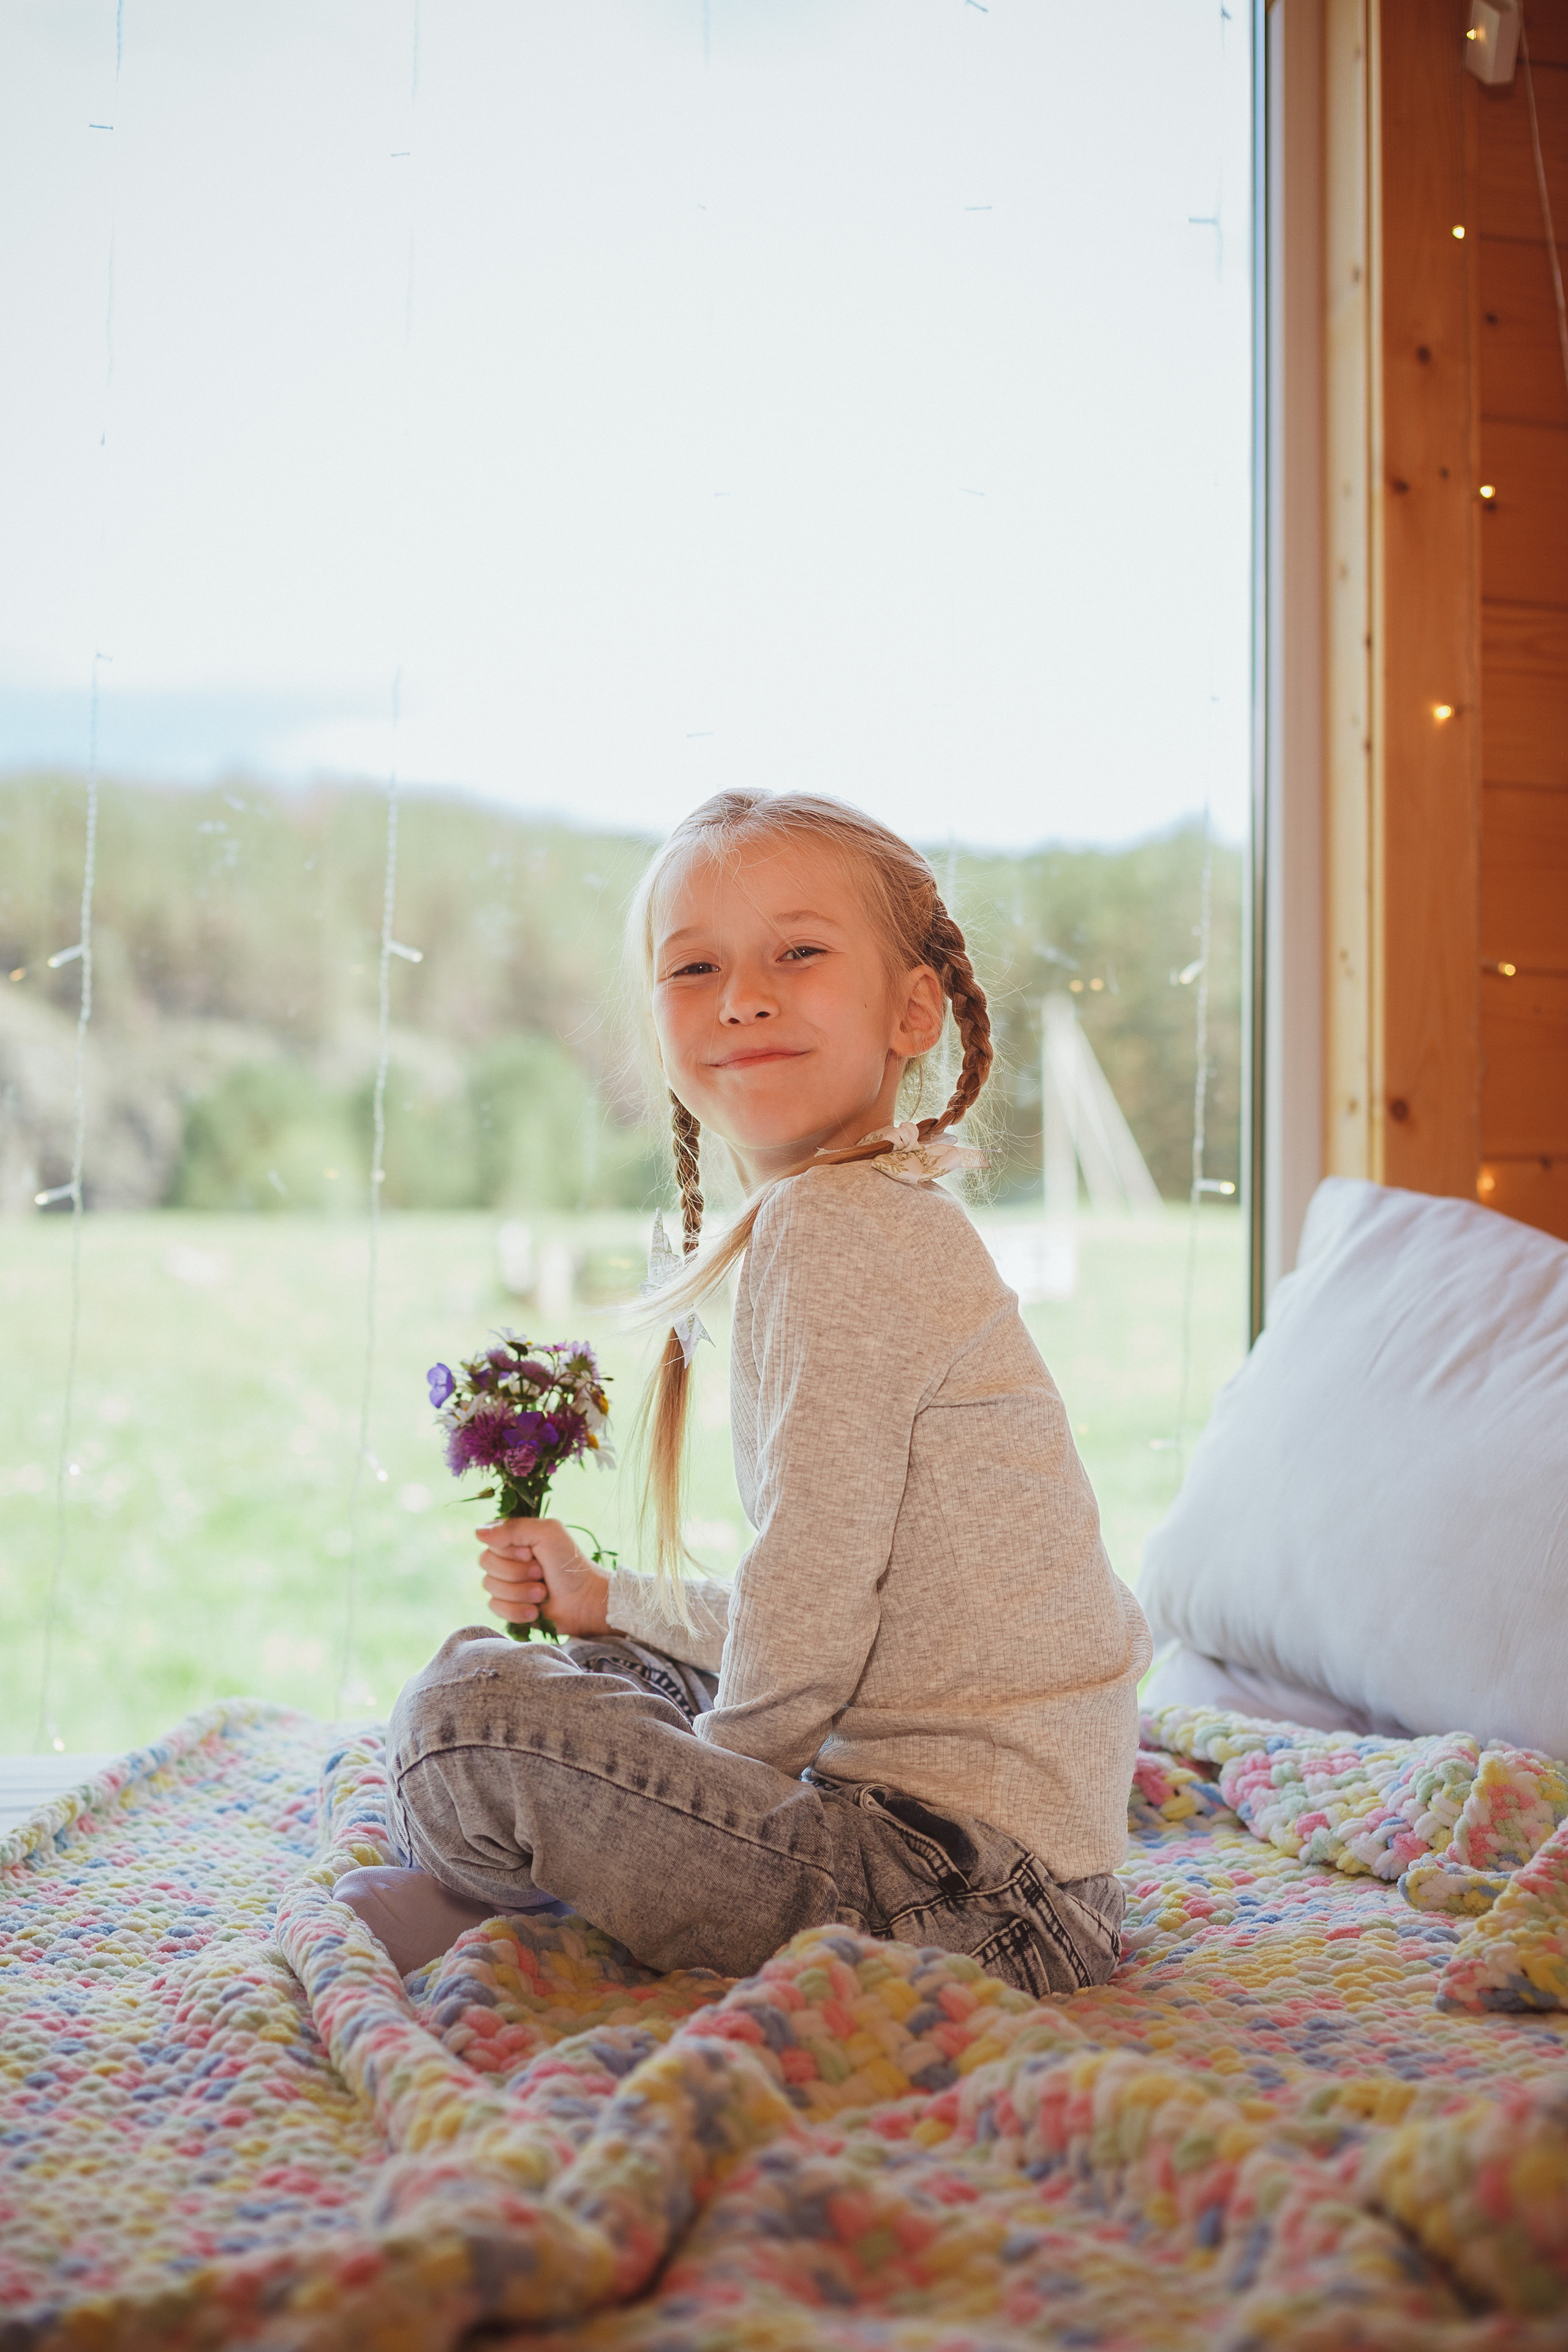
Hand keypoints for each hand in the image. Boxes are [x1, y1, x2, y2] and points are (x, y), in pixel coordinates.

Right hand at [476, 1517, 612, 1638]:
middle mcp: (507, 1558)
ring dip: (520, 1592)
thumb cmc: (569, 1563)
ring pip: (489, 1586)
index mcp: (515, 1537)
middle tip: (541, 1573)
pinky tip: (535, 1611)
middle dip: (516, 1572)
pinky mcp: (508, 1606)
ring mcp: (506, 1582)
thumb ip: (513, 1528)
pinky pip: (494, 1607)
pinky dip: (517, 1610)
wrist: (584, 1600)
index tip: (530, 1553)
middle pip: (486, 1562)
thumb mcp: (547, 1533)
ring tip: (542, 1593)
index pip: (488, 1539)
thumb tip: (477, 1533)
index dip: (508, 1550)